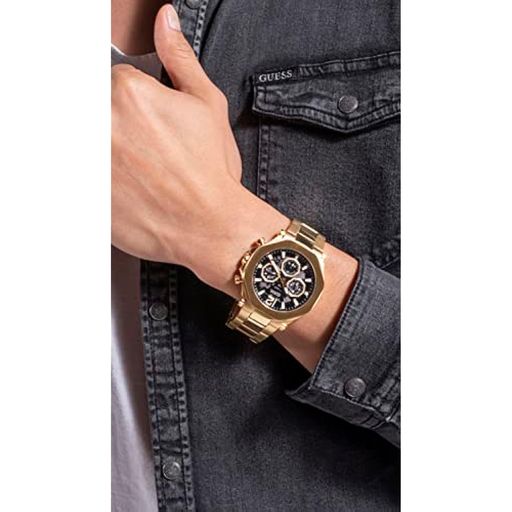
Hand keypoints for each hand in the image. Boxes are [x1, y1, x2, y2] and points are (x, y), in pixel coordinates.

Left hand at [112, 4, 286, 289]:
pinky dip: (103, 183)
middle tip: (149, 153)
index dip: (138, 106)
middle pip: (99, 114)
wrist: (211, 225)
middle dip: (121, 129)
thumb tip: (166, 22)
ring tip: (143, 174)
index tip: (152, 126)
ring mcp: (91, 163)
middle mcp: (104, 125)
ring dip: (111, 156)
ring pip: (92, 146)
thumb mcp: (207, 105)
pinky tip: (132, 190)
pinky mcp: (87, 195)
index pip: (115, 84)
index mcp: (129, 94)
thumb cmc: (211, 171)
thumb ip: (180, 58)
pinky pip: (85, 181)